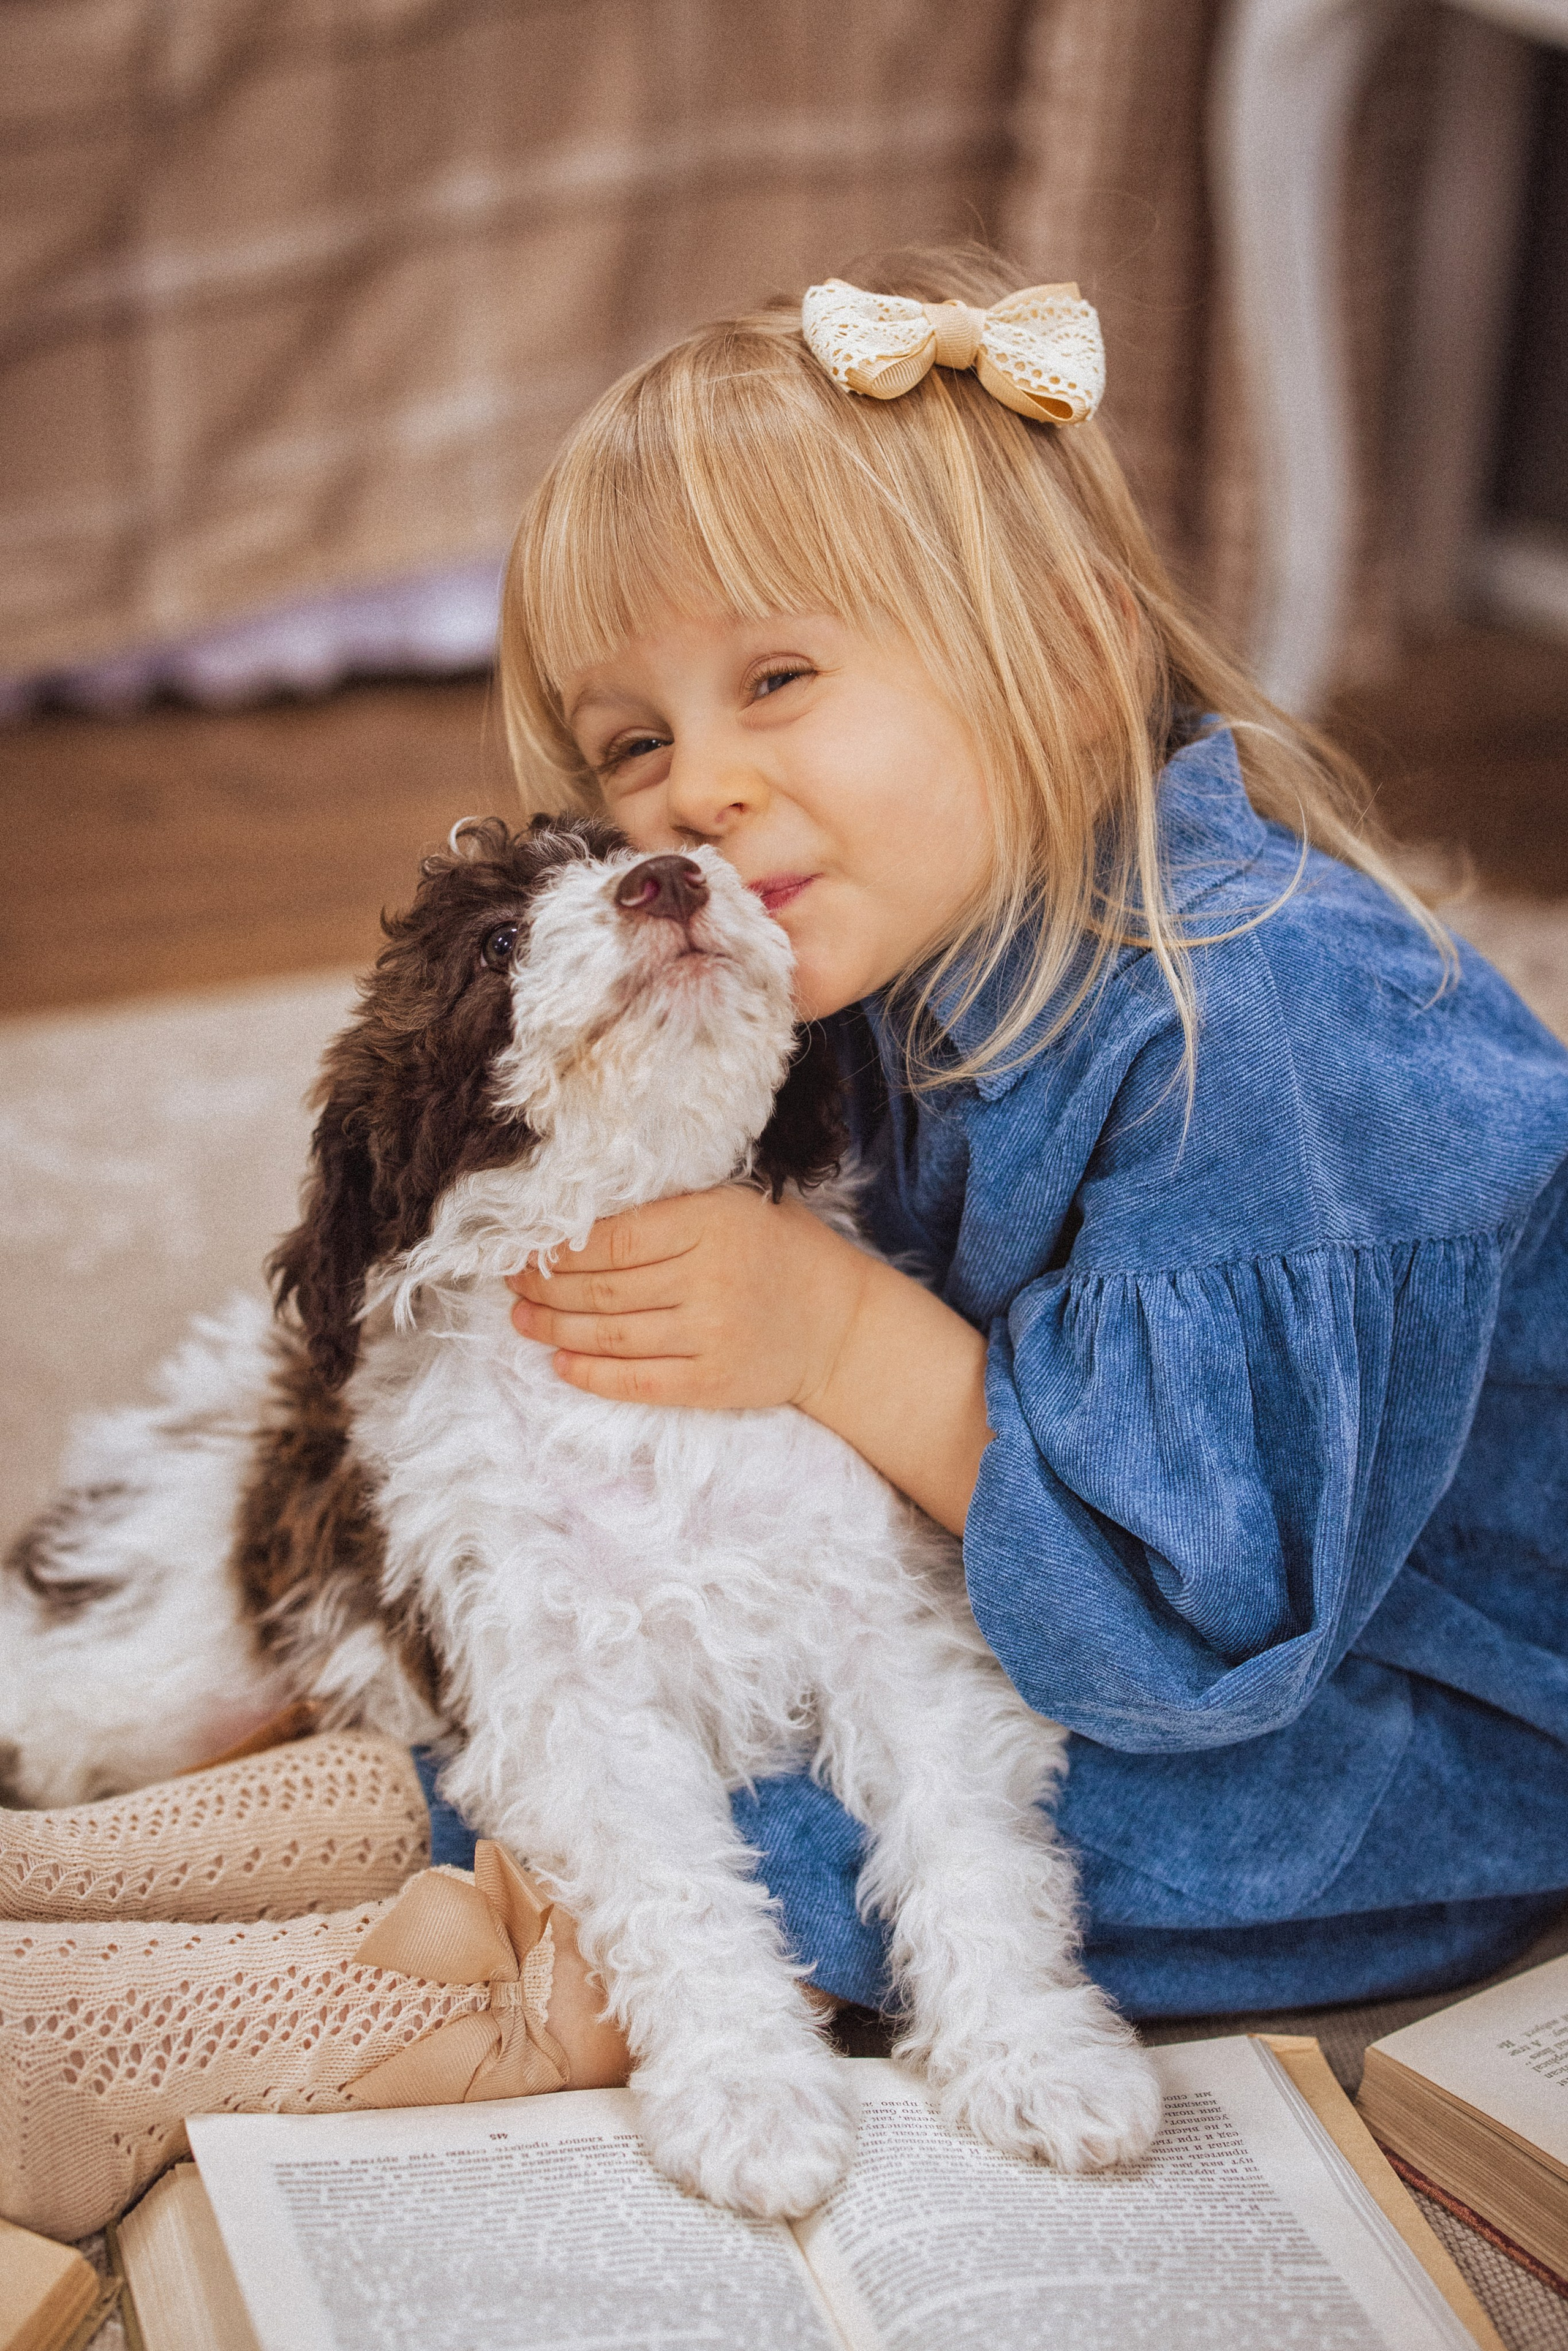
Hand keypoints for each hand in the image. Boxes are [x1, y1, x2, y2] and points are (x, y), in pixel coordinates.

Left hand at [507, 1187, 869, 1412]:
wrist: (839, 1324)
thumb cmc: (779, 1250)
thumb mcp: (736, 1202)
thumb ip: (672, 1200)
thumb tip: (582, 1200)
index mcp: (711, 1223)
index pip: (611, 1238)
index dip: (557, 1247)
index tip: (525, 1247)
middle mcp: (709, 1279)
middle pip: (600, 1289)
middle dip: (543, 1288)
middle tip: (511, 1283)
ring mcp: (710, 1336)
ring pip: (609, 1336)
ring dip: (553, 1330)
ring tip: (522, 1319)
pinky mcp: (713, 1383)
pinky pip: (636, 1382)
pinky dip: (590, 1376)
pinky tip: (560, 1364)